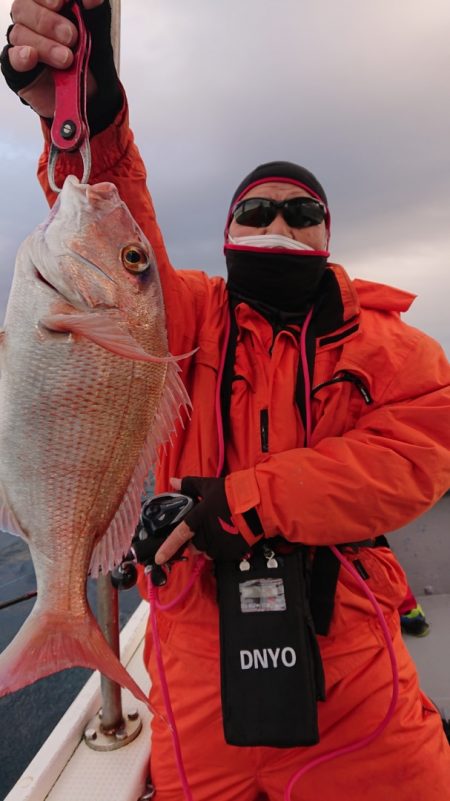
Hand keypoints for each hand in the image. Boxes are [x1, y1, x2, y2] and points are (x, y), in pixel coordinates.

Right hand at [3, 0, 105, 116]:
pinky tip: (31, 56)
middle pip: (24, 8)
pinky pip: (12, 57)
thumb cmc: (88, 59)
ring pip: (20, 33)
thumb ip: (94, 14)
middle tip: (72, 37)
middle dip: (48, 22)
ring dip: (45, 45)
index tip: (61, 3)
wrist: (89, 94)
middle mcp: (30, 20)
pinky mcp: (17, 68)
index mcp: (47, 5)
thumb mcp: (97, 34)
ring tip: (66, 59)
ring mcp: (22, 43)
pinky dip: (21, 56)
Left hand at [155, 476, 249, 563]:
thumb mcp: (208, 485)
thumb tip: (172, 481)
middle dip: (196, 540)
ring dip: (209, 544)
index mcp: (198, 519)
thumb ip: (189, 485)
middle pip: (194, 545)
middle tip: (205, 527)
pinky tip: (230, 534)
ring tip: (220, 529)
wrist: (258, 504)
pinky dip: (222, 547)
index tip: (158, 559)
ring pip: (208, 551)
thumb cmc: (232, 494)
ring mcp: (220, 545)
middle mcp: (207, 535)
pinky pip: (222, 554)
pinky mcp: (232, 552)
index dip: (167, 549)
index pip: (179, 536)